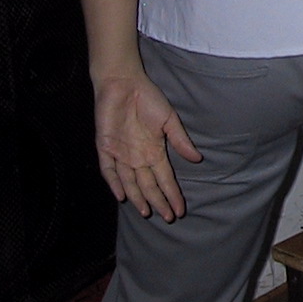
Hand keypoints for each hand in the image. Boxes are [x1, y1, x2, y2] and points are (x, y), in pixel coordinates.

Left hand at [93, 72, 201, 221]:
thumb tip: (197, 159)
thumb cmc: (148, 99)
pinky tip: (122, 195)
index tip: (180, 209)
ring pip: (130, 182)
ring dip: (139, 198)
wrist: (123, 83)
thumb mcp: (169, 119)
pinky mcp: (105, 148)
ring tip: (147, 213)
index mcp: (154, 149)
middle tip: (168, 218)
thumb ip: (180, 140)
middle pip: (149, 185)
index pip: (165, 178)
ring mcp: (121, 154)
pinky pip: (109, 170)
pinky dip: (115, 183)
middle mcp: (138, 156)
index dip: (172, 193)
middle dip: (158, 201)